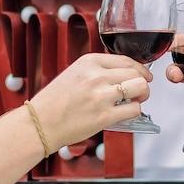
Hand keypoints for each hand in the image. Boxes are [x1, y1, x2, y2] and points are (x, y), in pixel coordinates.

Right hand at [29, 52, 151, 148]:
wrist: (39, 123)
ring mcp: (101, 96)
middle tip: (140, 91)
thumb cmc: (55, 101)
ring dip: (142, 96)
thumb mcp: (74, 73)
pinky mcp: (104, 116)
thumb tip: (123, 74)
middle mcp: (96, 76)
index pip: (126, 60)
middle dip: (143, 83)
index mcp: (89, 62)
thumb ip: (97, 70)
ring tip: (135, 101)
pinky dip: (134, 111)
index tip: (143, 75)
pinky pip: (134, 109)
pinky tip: (125, 113)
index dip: (140, 69)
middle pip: (136, 73)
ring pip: (140, 88)